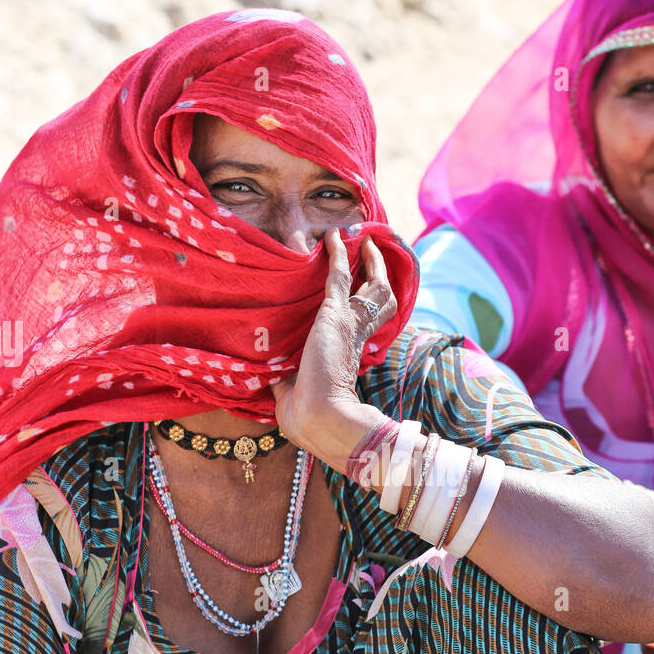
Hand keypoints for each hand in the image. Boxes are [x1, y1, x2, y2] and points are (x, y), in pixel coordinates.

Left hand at [269, 229, 396, 465]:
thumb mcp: (294, 393)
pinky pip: (339, 276)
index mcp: (351, 353)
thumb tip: (270, 375)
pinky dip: (338, 254)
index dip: (368, 304)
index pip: (367, 322)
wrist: (319, 418)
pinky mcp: (335, 314)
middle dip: (380, 274)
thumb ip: (286, 380)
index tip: (363, 289)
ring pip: (375, 285)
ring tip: (363, 240)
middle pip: (383, 299)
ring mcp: (350, 323)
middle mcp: (357, 336)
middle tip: (372, 253)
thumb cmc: (307, 415)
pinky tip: (333, 236)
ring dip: (371, 261)